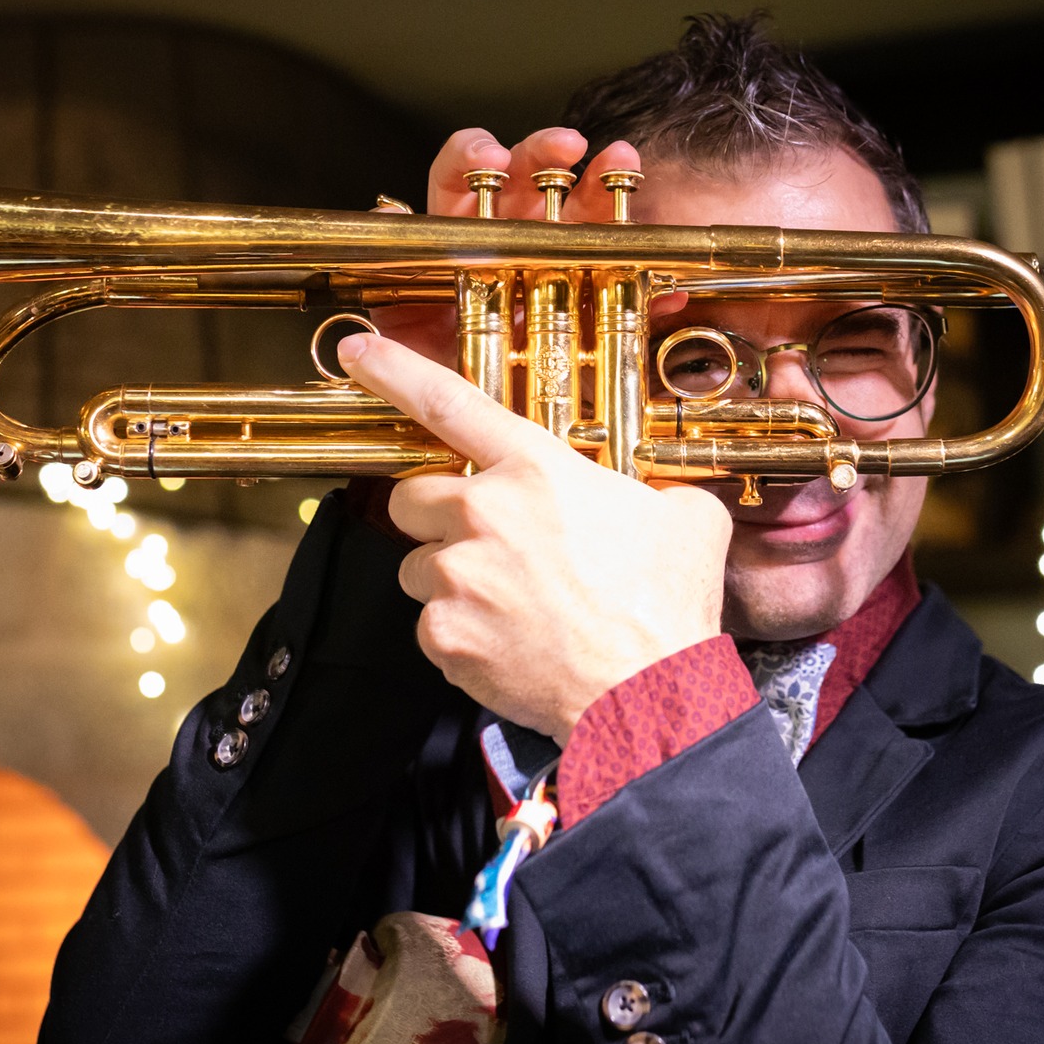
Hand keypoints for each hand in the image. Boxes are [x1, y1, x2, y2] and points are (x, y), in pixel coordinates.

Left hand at [338, 331, 729, 741]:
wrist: (648, 693)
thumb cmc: (666, 606)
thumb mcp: (686, 517)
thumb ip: (653, 488)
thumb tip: (657, 493)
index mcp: (538, 469)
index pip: (449, 402)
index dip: (394, 368)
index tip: (357, 350)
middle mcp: (485, 513)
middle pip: (412, 495)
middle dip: (436, 515)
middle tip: (485, 542)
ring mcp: (457, 575)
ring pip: (418, 565)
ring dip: (449, 579)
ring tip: (511, 604)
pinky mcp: (443, 633)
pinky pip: (431, 624)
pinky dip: (460, 634)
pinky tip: (510, 642)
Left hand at [368, 127, 684, 361]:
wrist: (471, 435)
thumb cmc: (431, 377)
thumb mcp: (401, 335)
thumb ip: (390, 284)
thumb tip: (388, 216)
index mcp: (457, 240)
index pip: (459, 181)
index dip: (471, 157)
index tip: (490, 156)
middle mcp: (506, 242)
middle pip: (526, 182)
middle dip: (545, 153)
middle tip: (566, 145)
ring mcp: (554, 267)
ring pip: (581, 217)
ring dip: (605, 187)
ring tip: (623, 166)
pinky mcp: (591, 307)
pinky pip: (624, 289)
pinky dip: (648, 290)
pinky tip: (663, 286)